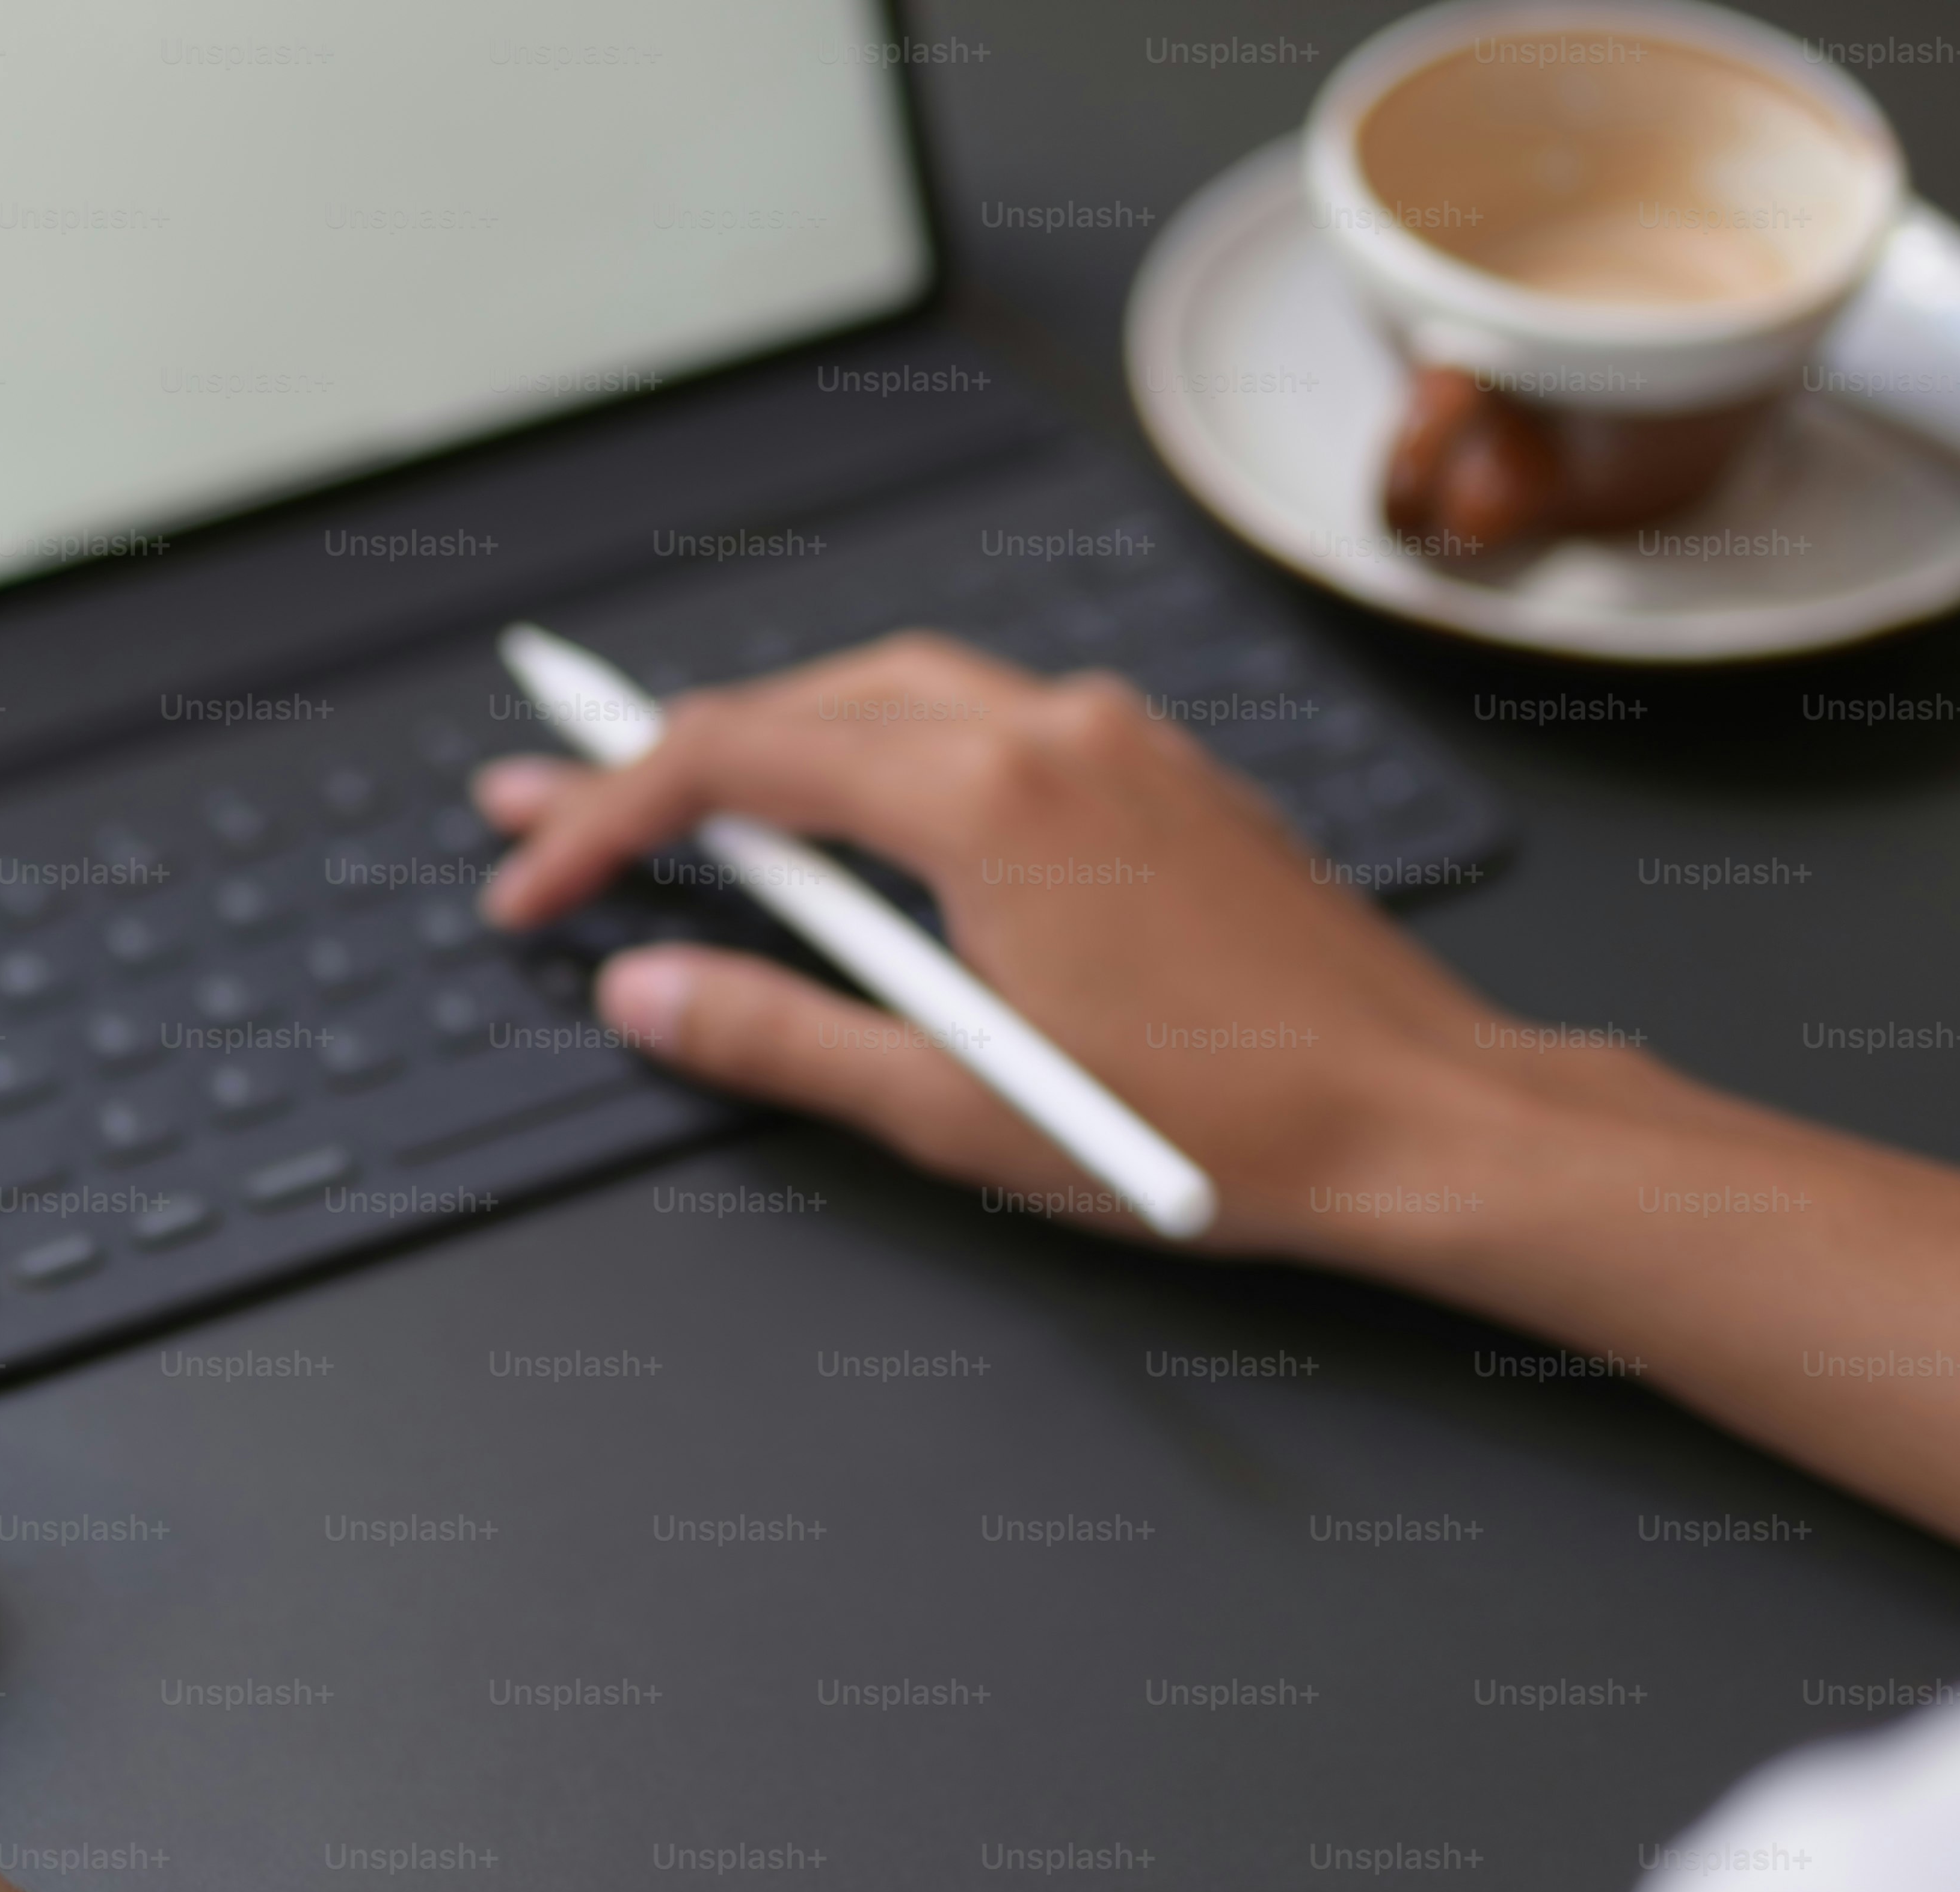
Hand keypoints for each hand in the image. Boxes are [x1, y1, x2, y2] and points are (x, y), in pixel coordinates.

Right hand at [470, 633, 1634, 1269]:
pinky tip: (850, 823)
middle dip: (659, 757)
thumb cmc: (1227, 1127)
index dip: (605, 816)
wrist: (1424, 1120)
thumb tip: (650, 994)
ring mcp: (1117, 741)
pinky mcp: (1162, 774)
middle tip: (548, 805)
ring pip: (894, 697)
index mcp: (988, 797)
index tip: (535, 879)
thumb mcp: (957, 1108)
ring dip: (772, 745)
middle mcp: (1053, 732)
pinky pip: (982, 724)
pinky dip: (879, 757)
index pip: (734, 762)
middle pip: (802, 704)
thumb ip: (782, 1038)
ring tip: (675, 806)